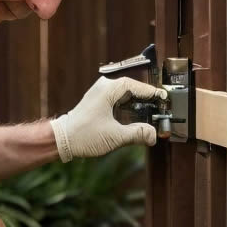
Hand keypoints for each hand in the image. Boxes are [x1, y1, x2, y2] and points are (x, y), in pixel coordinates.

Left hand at [50, 76, 166, 161]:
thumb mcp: (115, 136)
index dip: (152, 93)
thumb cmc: (84, 135)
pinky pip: (118, 100)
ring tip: (151, 115)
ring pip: (125, 94)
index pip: (137, 86)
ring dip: (138, 104)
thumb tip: (154, 135)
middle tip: (160, 109)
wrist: (62, 140)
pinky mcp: (98, 101)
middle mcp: (104, 87)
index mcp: (109, 90)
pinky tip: (136, 118)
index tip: (164, 99)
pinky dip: (128, 107)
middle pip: (132, 89)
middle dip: (146, 99)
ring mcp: (100, 93)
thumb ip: (137, 134)